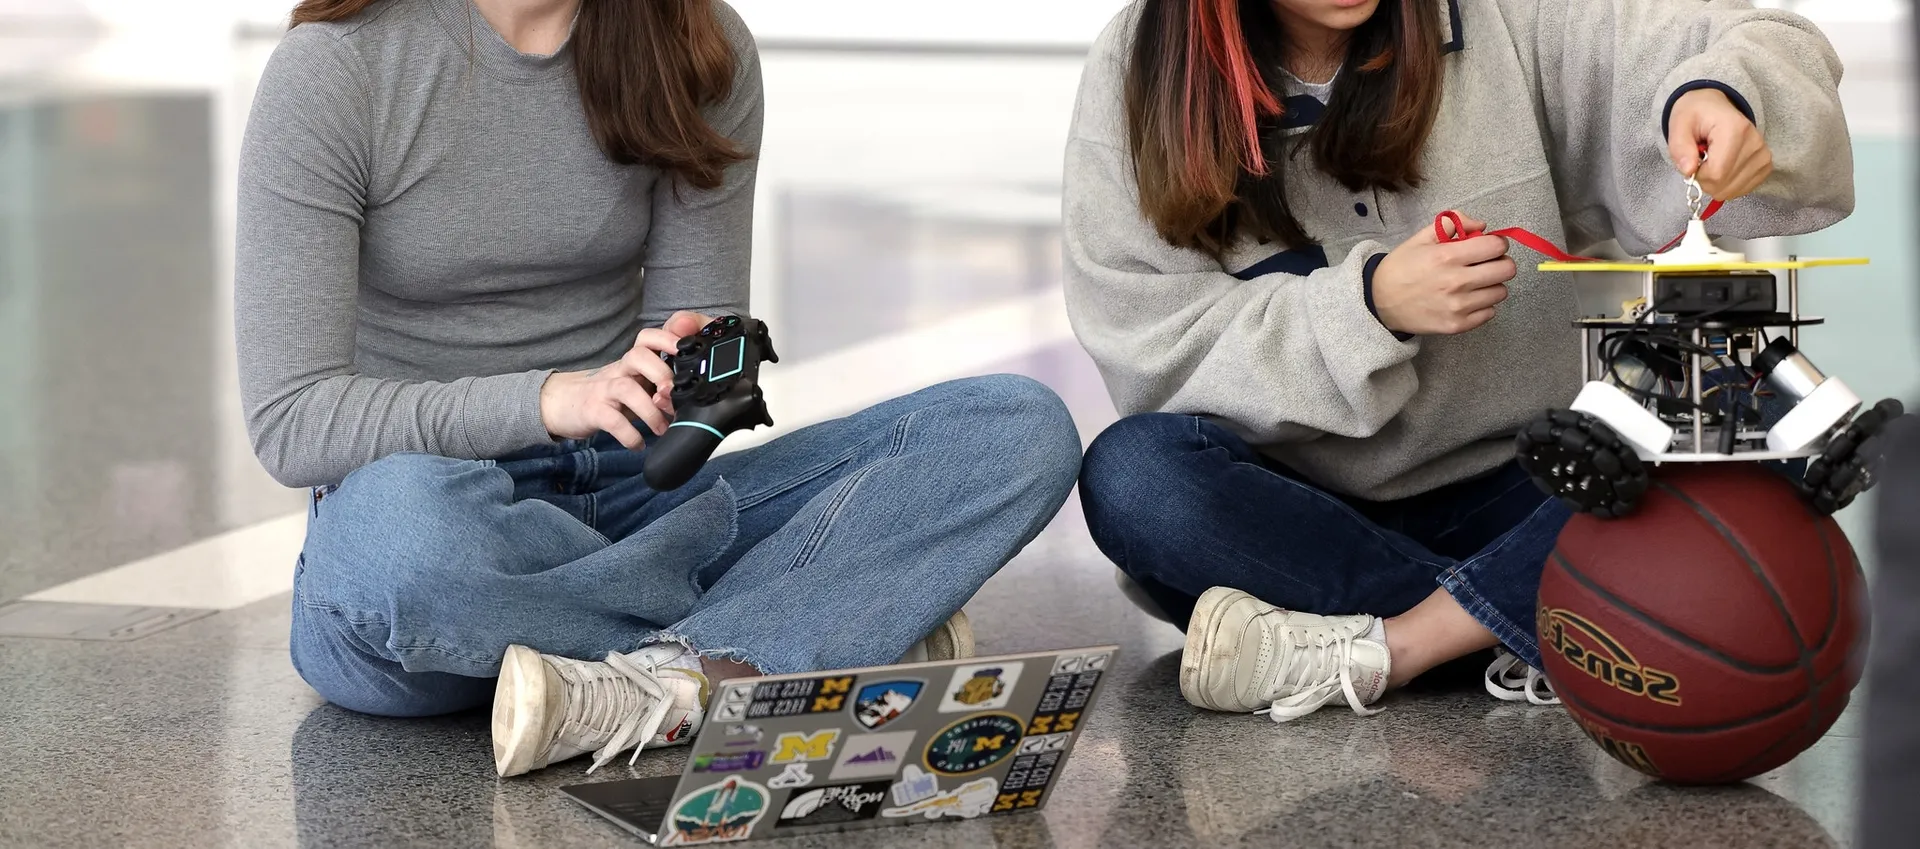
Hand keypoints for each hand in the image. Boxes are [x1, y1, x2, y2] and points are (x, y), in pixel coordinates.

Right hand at [539, 310, 715, 447]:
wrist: (562, 403)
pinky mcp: (592, 410)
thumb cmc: (608, 394)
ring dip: (650, 411)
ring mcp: (603, 389)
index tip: (687, 350)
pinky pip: (612, 420)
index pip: (647, 339)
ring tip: (662, 429)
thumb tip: (696, 396)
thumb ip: (659, 384)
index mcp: (631, 363)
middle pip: (638, 356)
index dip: (667, 339)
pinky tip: (638, 445)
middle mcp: (618, 371)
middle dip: (662, 375)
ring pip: (626, 388)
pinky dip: (629, 435)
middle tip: (675, 400)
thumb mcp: (634, 383)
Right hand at [1371, 213, 1516, 335]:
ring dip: (1491, 285)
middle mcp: (1456, 282)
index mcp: (1447, 256)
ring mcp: (1458, 306)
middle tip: (1485, 264)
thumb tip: (1481, 225)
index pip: (1497, 246)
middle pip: (1507, 270)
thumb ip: (1453, 223)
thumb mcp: (1421, 238)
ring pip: (1501, 292)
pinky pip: (1490, 313)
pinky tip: (1466, 299)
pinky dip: (1482, 305)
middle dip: (1500, 262)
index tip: (1488, 246)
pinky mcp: (1457, 325)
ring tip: (1473, 283)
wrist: (1380, 302)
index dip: (1496, 243)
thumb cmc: (1401, 268)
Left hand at [1667, 88, 1771, 199]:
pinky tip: (1724, 166)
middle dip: (1705, 180)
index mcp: (1735, 130)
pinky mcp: (1765, 166)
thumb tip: (1688, 171)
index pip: (1716, 174)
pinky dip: (1727, 184)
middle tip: (1701, 159)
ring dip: (1715, 182)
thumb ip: (1680, 148)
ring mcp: (1763, 156)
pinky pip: (1742, 189)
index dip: (1698, 175)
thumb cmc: (1695, 115)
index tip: (1693, 160)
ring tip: (1713, 159)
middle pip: (1724, 185)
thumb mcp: (1679, 125)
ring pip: (1732, 191)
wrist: (1714, 106)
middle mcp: (1755, 143)